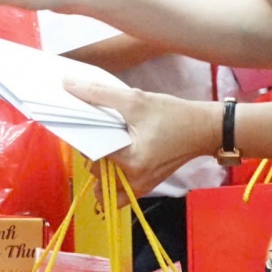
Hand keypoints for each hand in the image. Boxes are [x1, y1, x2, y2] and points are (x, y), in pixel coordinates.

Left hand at [63, 77, 217, 192]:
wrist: (204, 129)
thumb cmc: (173, 115)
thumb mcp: (134, 99)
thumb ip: (98, 93)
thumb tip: (67, 84)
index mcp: (130, 162)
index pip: (90, 153)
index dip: (82, 137)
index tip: (81, 122)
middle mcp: (133, 182)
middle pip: (95, 171)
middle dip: (91, 150)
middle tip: (97, 130)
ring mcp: (139, 188)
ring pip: (103, 184)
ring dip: (99, 164)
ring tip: (107, 141)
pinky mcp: (144, 186)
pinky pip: (117, 188)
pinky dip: (111, 174)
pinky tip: (114, 152)